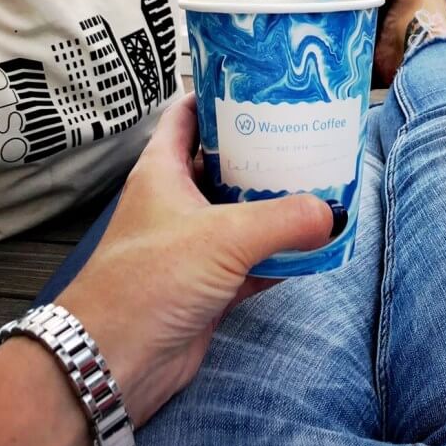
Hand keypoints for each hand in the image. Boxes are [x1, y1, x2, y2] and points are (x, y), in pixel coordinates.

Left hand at [59, 93, 336, 426]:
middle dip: (263, 151)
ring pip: (241, 212)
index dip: (219, 94)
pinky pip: (251, 260)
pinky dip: (279, 255)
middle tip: (308, 135)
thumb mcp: (223, 238)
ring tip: (321, 184)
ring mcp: (190, 244)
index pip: (188, 115)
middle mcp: (176, 201)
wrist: (113, 362)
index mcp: (163, 171)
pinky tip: (313, 248)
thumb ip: (282, 221)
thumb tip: (332, 213)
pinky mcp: (206, 284)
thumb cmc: (149, 282)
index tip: (261, 83)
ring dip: (276, 205)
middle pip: (223, 163)